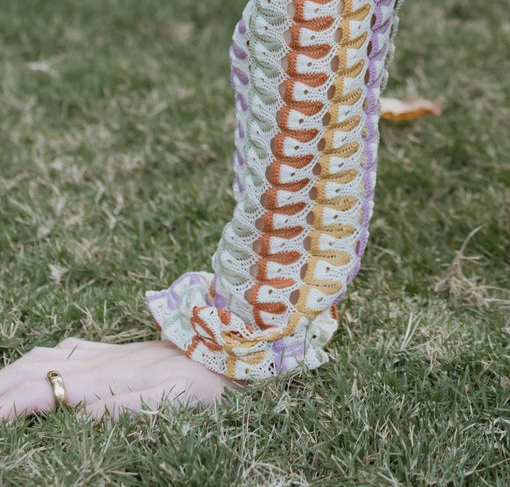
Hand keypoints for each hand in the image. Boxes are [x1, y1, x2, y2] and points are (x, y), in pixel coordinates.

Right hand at [0, 337, 239, 419]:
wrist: (237, 348)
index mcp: (111, 375)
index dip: (11, 404)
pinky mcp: (121, 350)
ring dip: (15, 372)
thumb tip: (75, 410)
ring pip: (48, 355)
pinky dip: (40, 359)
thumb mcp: (171, 399)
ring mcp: (111, 352)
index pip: (45, 388)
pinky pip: (69, 349)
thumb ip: (121, 405)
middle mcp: (105, 359)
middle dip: (3, 387)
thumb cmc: (210, 381)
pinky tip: (38, 365)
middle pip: (37, 369)